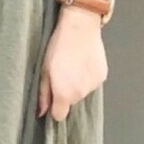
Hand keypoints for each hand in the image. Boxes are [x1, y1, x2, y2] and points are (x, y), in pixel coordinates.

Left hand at [37, 5, 107, 119]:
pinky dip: (87, 76)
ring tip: (73, 65)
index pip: (60, 115)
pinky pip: (92, 83)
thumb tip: (41, 112)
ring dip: (78, 84)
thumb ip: (43, 94)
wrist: (80, 28)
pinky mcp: (102, 76)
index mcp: (65, 94)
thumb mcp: (44, 70)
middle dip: (66, 92)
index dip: (55, 107)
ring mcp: (93, 85)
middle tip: (62, 73)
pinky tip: (83, 62)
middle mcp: (81, 94)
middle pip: (71, 102)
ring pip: (82, 92)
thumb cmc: (58, 47)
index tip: (53, 96)